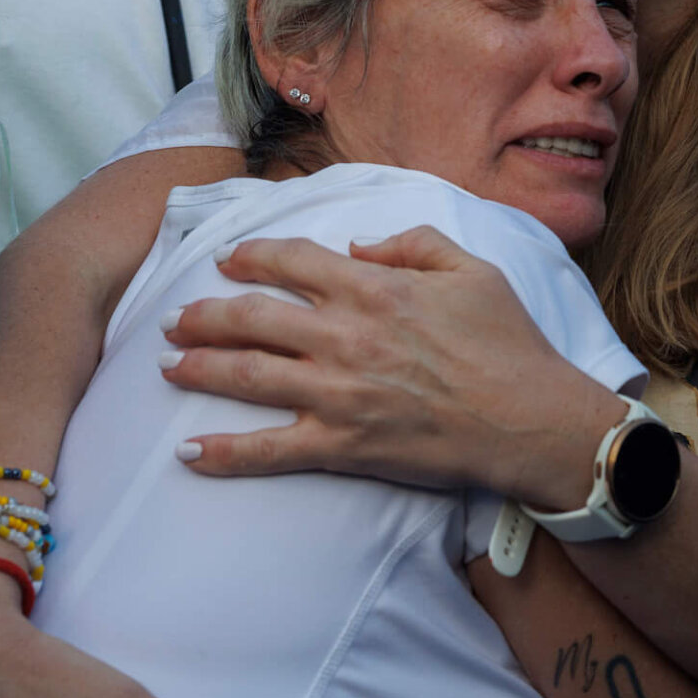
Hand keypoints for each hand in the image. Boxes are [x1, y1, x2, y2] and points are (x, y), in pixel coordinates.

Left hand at [160, 227, 623, 507]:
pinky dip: (223, 454)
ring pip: (245, 376)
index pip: (290, 261)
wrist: (530, 419)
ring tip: (167, 365)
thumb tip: (358, 244)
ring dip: (197, 368)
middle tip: (175, 317)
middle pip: (249, 317)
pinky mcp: (340, 445)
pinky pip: (267, 451)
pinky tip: (189, 453)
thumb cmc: (510, 344)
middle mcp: (343, 336)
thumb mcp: (474, 269)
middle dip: (202, 314)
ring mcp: (336, 394)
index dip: (250, 256)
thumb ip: (413, 244)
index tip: (227, 259)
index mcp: (373, 288)